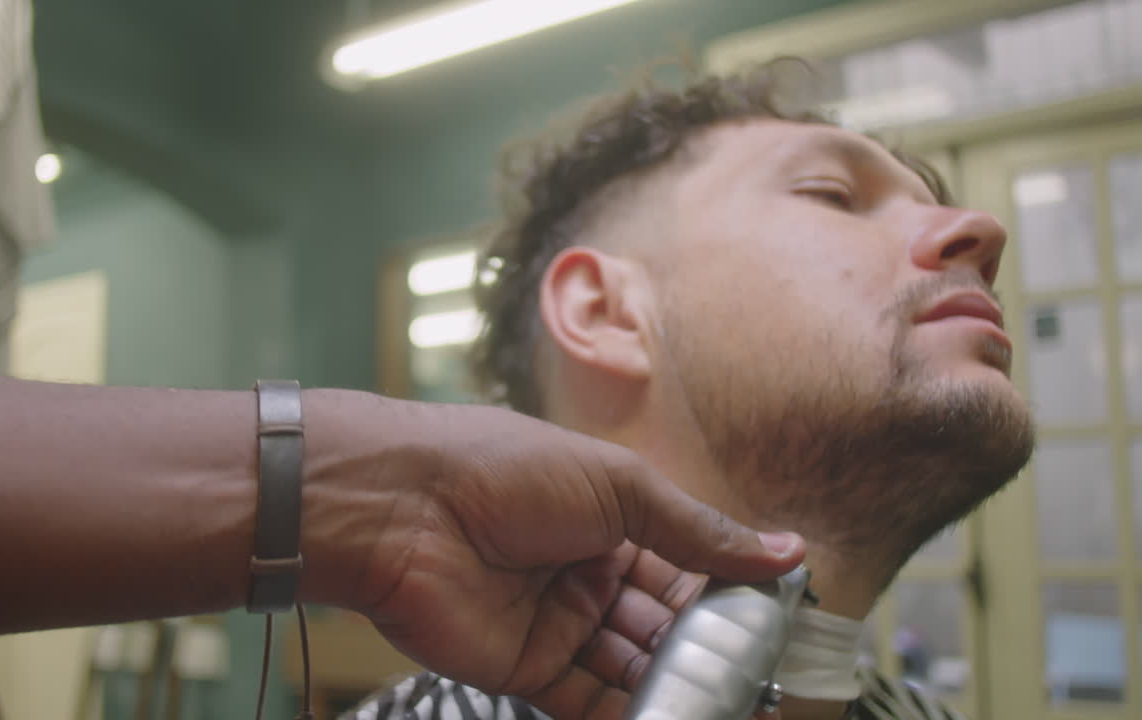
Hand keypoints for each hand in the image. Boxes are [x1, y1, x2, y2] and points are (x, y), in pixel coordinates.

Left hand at [298, 390, 803, 718]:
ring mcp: (557, 624)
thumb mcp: (618, 487)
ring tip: (737, 710)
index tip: (780, 628)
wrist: (402, 507)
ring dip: (679, 691)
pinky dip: (631, 717)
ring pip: (633, 669)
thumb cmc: (505, 471)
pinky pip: (588, 702)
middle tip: (765, 686)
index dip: (730, 597)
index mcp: (611, 519)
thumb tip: (787, 550)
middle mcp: (587, 574)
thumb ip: (698, 531)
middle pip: (664, 626)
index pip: (686, 567)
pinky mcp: (526, 670)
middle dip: (711, 655)